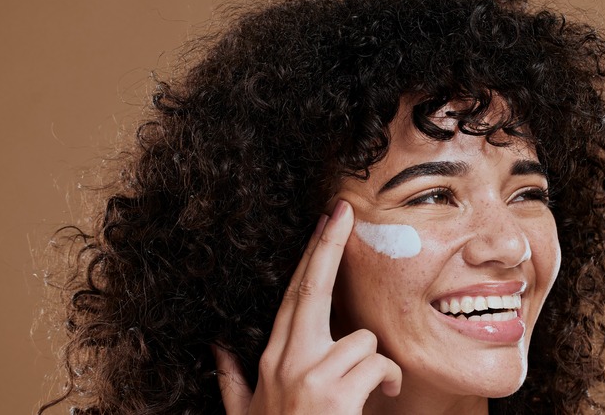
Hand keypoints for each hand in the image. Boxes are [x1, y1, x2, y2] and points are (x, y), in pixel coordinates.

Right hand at [212, 200, 401, 413]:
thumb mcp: (245, 414)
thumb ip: (231, 381)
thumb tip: (218, 349)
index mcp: (270, 360)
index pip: (291, 296)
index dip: (308, 257)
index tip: (323, 224)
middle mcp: (286, 360)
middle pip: (310, 289)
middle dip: (327, 245)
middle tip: (341, 211)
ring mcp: (309, 375)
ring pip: (361, 338)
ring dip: (375, 361)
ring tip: (374, 386)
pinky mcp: (334, 392)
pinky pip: (375, 363)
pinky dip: (386, 378)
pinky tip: (380, 396)